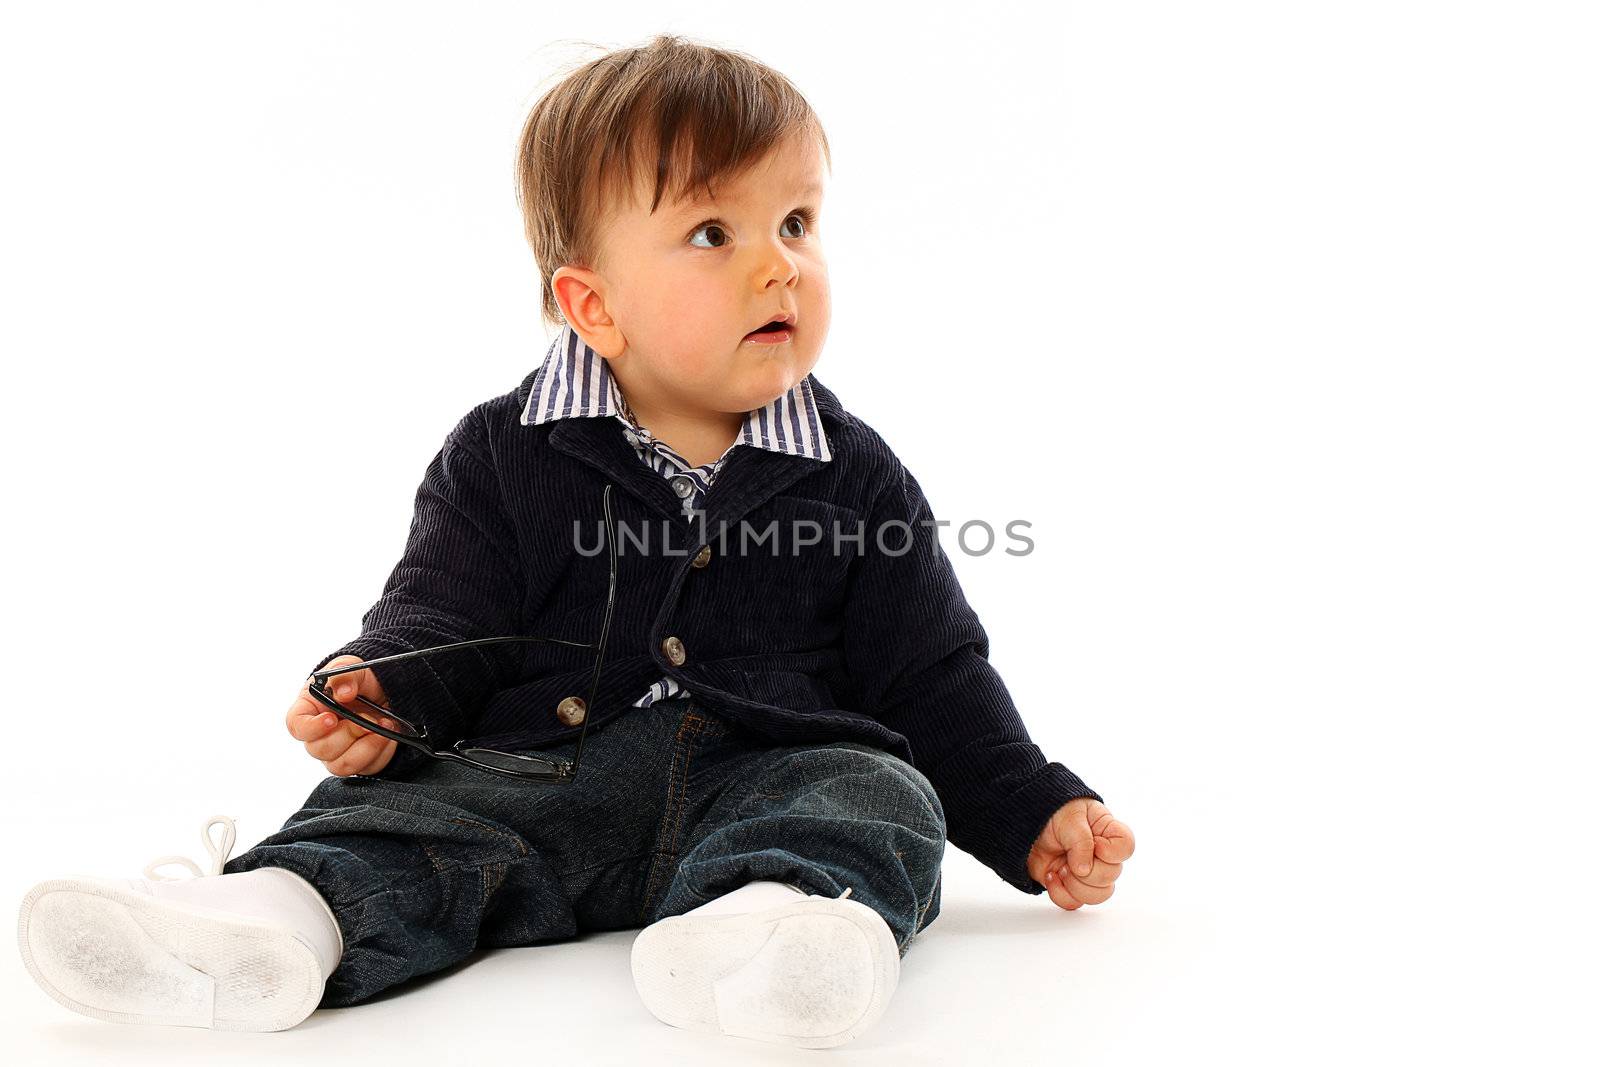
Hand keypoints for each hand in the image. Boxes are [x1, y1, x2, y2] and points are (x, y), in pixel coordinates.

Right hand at [284, 656, 398, 775]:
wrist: (384, 691)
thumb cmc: (358, 680)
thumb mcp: (352, 667)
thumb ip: (344, 676)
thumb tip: (343, 693)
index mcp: (308, 710)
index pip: (297, 726)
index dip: (311, 727)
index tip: (331, 719)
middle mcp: (318, 736)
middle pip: (320, 749)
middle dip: (350, 733)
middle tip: (370, 719)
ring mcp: (337, 753)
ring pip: (342, 765)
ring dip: (367, 746)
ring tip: (384, 725)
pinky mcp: (358, 762)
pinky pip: (365, 767)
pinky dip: (380, 751)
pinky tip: (388, 734)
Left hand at [1026, 797, 1135, 910]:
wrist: (1026, 822)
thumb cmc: (1053, 811)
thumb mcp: (1070, 818)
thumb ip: (1081, 842)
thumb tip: (1084, 870)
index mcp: (1107, 832)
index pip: (1126, 847)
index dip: (1112, 852)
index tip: (1094, 844)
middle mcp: (1101, 855)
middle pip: (1111, 876)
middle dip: (1088, 871)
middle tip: (1069, 858)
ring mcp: (1087, 872)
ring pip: (1098, 895)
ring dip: (1076, 886)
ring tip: (1061, 869)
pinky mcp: (1070, 885)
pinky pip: (1074, 902)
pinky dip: (1061, 894)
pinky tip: (1051, 876)